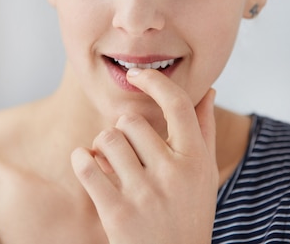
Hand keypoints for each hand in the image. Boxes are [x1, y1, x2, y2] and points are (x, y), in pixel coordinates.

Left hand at [71, 68, 218, 243]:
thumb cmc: (189, 213)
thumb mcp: (204, 174)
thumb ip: (204, 130)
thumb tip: (208, 90)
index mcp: (195, 160)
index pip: (177, 104)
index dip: (154, 82)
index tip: (137, 75)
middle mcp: (172, 174)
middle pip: (131, 121)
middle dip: (123, 130)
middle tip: (127, 148)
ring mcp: (144, 194)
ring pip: (107, 139)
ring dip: (102, 146)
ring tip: (109, 161)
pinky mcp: (116, 212)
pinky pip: (86, 165)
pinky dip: (81, 159)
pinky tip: (87, 163)